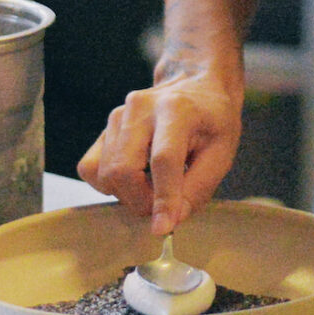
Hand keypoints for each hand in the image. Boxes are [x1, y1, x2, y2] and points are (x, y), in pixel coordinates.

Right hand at [75, 55, 242, 237]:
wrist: (194, 86)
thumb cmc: (212, 121)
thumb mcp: (222, 152)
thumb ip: (199, 188)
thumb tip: (169, 220)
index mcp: (178, 109)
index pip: (163, 159)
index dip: (163, 198)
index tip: (164, 228)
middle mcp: (141, 107)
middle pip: (123, 169)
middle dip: (141, 201)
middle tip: (163, 206)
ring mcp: (118, 115)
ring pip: (105, 173)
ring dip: (128, 194)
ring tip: (153, 187)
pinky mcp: (105, 128)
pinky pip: (91, 168)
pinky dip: (108, 183)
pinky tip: (134, 178)